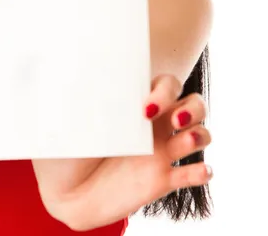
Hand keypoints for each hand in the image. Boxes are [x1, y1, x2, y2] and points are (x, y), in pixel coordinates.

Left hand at [44, 74, 212, 230]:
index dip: (164, 91)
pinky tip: (197, 170)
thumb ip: (82, 101)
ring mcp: (161, 152)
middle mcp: (153, 124)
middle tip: (175, 120)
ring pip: (201, 134)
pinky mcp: (162, 180)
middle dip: (192, 108)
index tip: (144, 108)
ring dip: (200, 135)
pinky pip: (193, 174)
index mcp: (134, 104)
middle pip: (194, 104)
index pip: (166, 84)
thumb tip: (76, 75)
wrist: (65, 192)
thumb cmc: (66, 149)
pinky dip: (202, 171)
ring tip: (186, 141)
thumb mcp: (71, 120)